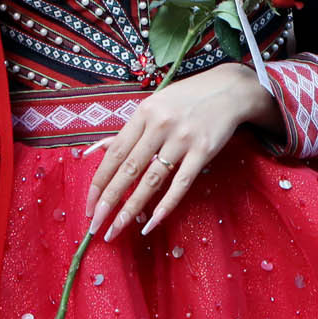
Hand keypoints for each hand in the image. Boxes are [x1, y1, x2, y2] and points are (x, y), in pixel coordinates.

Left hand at [85, 64, 267, 241]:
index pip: (114, 153)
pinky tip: (153, 222)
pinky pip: (182, 183)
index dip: (99, 181)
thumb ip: (128, 131)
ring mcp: (182, 139)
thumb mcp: (153, 106)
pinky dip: (166, 205)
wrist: (228, 89)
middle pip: (129, 169)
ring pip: (152, 180)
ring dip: (132, 208)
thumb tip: (95, 152)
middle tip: (96, 225)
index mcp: (143, 113)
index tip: (89, 204)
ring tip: (117, 229)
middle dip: (109, 200)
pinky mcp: (203, 151)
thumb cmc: (185, 99)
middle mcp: (160, 125)